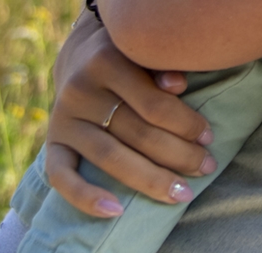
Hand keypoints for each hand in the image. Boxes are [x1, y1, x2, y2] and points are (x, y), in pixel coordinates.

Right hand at [41, 13, 214, 215]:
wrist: (82, 53)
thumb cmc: (131, 54)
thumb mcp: (146, 49)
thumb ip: (163, 65)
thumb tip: (178, 86)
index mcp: (107, 60)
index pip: (153, 104)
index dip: (186, 124)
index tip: (209, 137)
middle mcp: (81, 90)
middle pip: (137, 134)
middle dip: (178, 155)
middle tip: (207, 166)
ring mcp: (64, 118)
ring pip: (110, 158)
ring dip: (151, 179)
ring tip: (183, 193)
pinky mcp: (52, 141)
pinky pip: (62, 175)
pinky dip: (86, 197)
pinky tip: (116, 211)